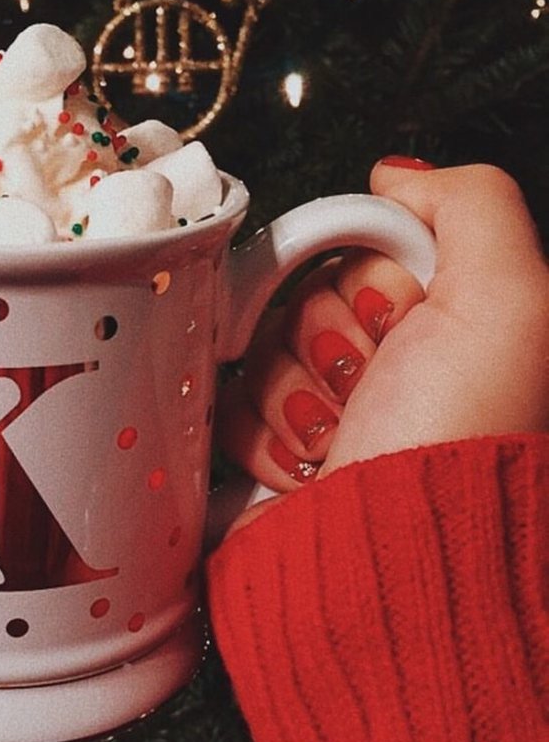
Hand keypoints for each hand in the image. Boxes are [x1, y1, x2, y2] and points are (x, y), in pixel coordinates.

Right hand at [216, 161, 548, 520]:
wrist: (385, 565)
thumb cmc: (453, 446)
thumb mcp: (509, 301)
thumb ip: (473, 205)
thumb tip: (398, 176)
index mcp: (449, 324)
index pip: (367, 250)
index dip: (369, 278)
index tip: (396, 321)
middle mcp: (392, 366)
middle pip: (308, 296)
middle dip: (328, 339)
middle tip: (365, 384)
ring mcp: (330, 412)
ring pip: (264, 351)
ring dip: (294, 394)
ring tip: (335, 437)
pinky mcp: (276, 452)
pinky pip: (234, 405)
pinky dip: (263, 435)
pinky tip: (307, 464)